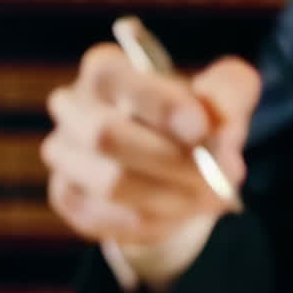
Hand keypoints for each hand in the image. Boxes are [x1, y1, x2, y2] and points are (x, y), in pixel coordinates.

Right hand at [42, 44, 260, 245]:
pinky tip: (187, 212)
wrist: (171, 162)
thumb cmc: (195, 117)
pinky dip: (159, 222)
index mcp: (105, 70)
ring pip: (111, 184)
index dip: (161, 106)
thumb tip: (222, 131)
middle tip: (221, 177)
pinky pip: (112, 220)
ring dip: (173, 197)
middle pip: (106, 135)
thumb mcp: (223, 93)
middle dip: (171, 161)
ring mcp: (64, 155)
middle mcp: (73, 108)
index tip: (201, 130)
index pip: (117, 80)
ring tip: (216, 197)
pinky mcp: (68, 198)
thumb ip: (228, 96)